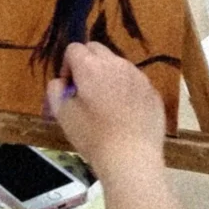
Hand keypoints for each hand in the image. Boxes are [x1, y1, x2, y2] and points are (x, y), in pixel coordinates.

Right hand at [46, 42, 164, 178]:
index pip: (74, 49)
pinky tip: (126, 114)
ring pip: (118, 64)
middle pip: (97, 49)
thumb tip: (61, 83)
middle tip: (86, 90)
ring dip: (108, 75)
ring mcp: (138, 77)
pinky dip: (127, 89)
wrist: (133, 159)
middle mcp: (116, 64)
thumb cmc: (94, 137)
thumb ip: (55, 91)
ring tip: (107, 103)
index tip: (69, 88)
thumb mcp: (63, 115)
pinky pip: (135, 81)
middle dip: (87, 63)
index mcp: (90, 66)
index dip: (67, 66)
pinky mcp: (153, 92)